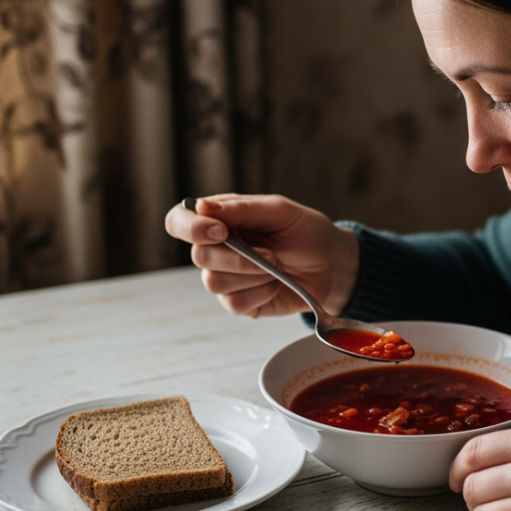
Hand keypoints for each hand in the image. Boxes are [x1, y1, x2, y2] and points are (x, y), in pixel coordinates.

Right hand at [164, 194, 359, 317]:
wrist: (331, 265)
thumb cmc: (306, 232)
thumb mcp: (279, 211)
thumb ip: (241, 209)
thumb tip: (201, 206)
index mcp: (219, 219)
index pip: (179, 221)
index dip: (190, 227)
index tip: (220, 231)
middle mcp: (216, 248)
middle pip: (199, 257)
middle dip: (238, 258)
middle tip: (270, 254)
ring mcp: (225, 277)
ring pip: (214, 283)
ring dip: (252, 276)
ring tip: (277, 266)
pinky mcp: (239, 302)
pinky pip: (234, 303)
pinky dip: (261, 293)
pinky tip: (276, 284)